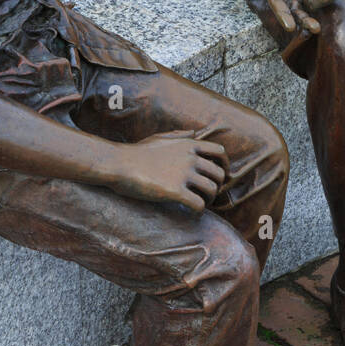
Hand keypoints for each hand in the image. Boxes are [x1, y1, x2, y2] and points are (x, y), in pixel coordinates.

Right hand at [111, 131, 227, 211]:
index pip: (219, 152)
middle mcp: (190, 158)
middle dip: (217, 186)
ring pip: (211, 190)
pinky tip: (192, 212)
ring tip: (200, 204)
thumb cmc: (136, 152)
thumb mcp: (160, 138)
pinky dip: (199, 211)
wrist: (119, 164)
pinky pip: (198, 204)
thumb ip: (179, 135)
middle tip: (209, 194)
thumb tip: (194, 133)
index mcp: (188, 144)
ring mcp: (183, 175)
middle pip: (219, 174)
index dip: (224, 166)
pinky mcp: (175, 192)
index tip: (222, 176)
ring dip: (209, 200)